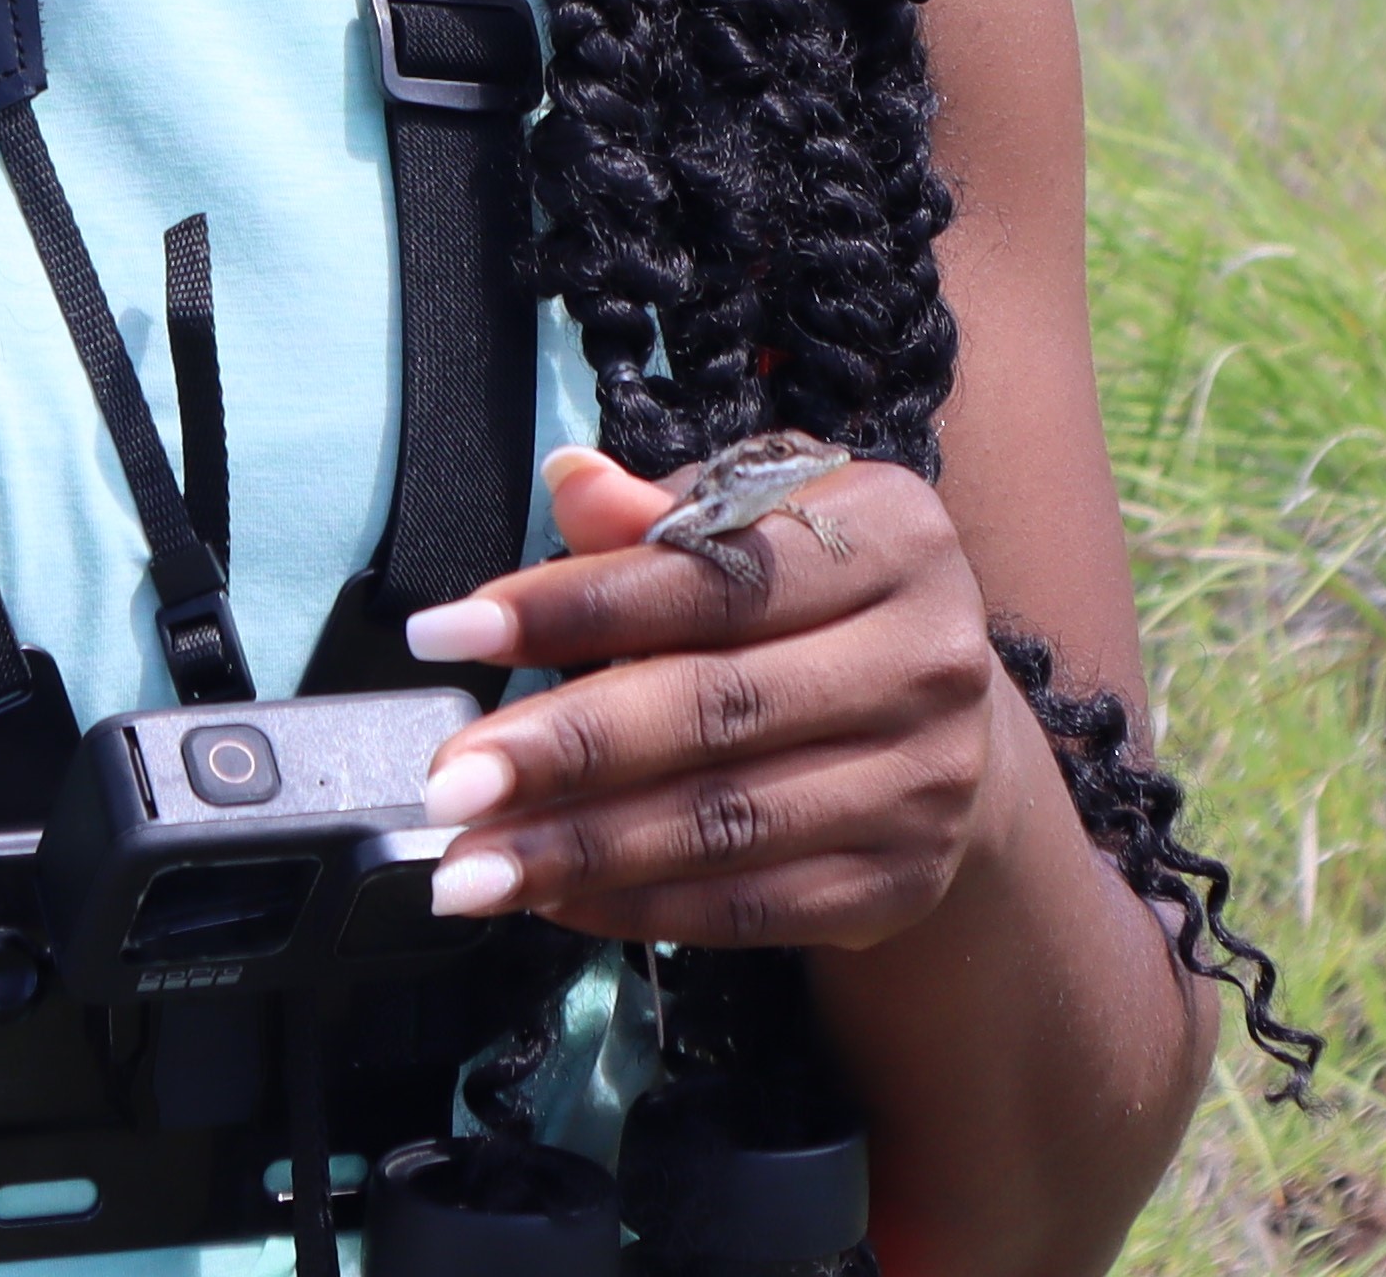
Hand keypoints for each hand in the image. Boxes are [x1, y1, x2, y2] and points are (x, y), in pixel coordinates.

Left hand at [400, 442, 1011, 950]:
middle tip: (447, 780)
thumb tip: (569, 479)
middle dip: (564, 749)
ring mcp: (924, 781)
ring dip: (580, 850)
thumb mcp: (756, 526)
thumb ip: (661, 517)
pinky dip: (639, 906)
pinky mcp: (901, 881)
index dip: (571, 605)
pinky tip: (551, 900)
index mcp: (892, 536)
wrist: (941, 732)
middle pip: (715, 707)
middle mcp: (928, 658)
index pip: (711, 575)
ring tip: (468, 867)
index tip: (444, 635)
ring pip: (725, 822)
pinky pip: (750, 907)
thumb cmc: (812, 607)